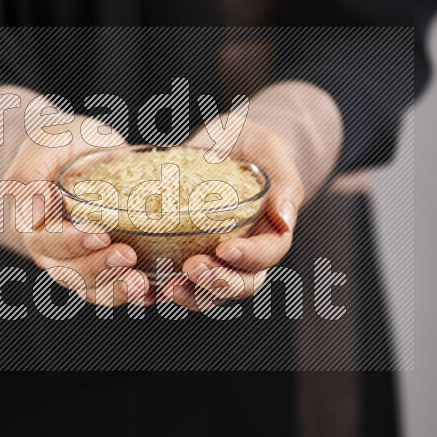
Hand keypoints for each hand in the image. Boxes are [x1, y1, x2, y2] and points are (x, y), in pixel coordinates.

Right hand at [0, 86, 152, 307]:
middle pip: (70, 272)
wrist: (83, 148)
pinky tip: (153, 293)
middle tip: (128, 256)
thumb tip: (30, 212)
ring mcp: (78, 261)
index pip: (48, 241)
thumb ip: (28, 175)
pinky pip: (114, 288)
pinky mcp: (104, 264)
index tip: (101, 235)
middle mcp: (52, 249)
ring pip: (92, 288)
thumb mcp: (44, 144)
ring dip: (116, 289)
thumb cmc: (61, 143)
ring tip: (141, 283)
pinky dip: (133, 295)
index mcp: (33, 223)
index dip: (73, 243)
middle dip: (99, 268)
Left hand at [160, 118, 304, 310]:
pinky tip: (151, 284)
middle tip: (192, 268)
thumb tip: (285, 219)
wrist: (219, 142)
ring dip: (192, 294)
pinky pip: (183, 282)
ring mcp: (218, 258)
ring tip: (168, 286)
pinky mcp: (190, 254)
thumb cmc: (249, 144)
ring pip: (212, 292)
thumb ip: (284, 180)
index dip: (250, 257)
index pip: (269, 253)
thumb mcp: (268, 150)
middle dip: (218, 281)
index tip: (226, 249)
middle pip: (242, 283)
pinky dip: (168, 287)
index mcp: (271, 229)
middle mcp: (248, 252)